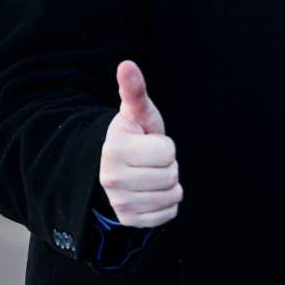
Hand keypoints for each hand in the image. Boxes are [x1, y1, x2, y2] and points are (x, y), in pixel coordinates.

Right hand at [98, 60, 182, 226]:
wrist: (116, 166)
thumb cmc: (134, 135)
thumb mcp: (138, 113)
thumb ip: (135, 90)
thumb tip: (127, 64)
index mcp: (114, 149)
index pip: (166, 151)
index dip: (164, 144)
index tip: (148, 142)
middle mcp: (112, 179)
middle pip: (171, 175)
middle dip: (168, 164)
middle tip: (151, 159)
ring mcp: (119, 202)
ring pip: (172, 196)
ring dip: (168, 184)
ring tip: (151, 173)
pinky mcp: (129, 220)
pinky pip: (168, 214)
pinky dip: (166, 204)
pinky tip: (151, 192)